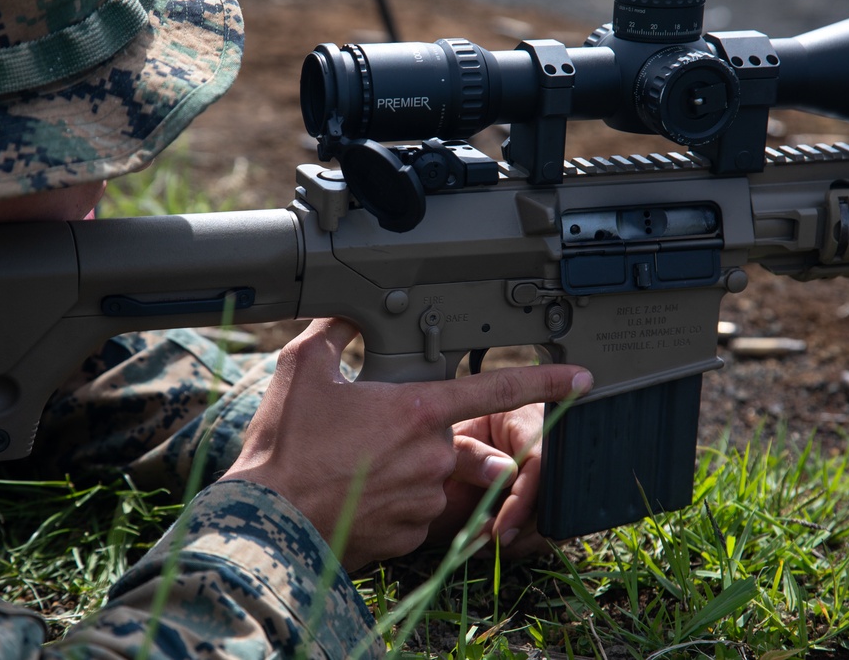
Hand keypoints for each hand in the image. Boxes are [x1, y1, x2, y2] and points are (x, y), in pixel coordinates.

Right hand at [222, 318, 591, 570]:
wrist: (268, 518)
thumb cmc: (286, 446)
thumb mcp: (303, 368)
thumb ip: (337, 331)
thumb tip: (348, 313)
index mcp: (417, 409)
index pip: (495, 387)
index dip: (544, 378)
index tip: (580, 378)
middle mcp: (432, 455)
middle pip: (444, 434)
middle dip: (411, 431)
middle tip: (358, 437)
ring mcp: (425, 498)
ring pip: (428, 473)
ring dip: (399, 467)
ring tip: (348, 468)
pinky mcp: (412, 534)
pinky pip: (414, 510)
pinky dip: (391, 501)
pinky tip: (354, 497)